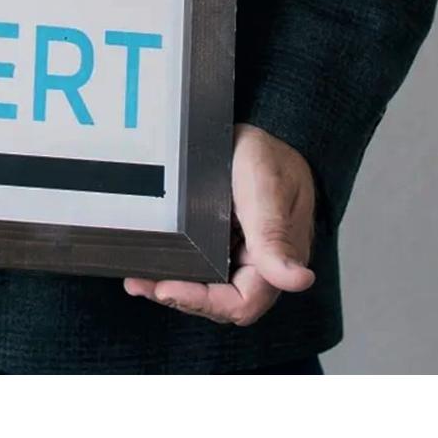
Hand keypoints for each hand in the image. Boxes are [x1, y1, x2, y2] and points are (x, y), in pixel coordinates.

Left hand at [123, 125, 315, 327]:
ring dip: (171, 288)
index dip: (204, 301)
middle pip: (219, 302)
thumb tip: (299, 280)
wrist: (260, 135)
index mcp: (278, 259)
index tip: (168, 288)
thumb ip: (275, 237)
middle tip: (143, 284)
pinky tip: (146, 269)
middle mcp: (258, 265)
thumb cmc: (271, 158)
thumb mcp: (267, 190)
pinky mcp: (218, 246)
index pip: (243, 302)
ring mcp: (237, 257)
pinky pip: (197, 269)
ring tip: (138, 281)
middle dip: (180, 297)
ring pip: (204, 289)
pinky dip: (172, 271)